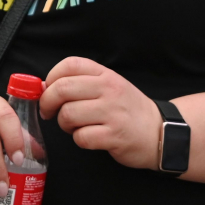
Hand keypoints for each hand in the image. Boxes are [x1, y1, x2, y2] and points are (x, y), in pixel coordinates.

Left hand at [40, 57, 160, 169]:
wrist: (161, 131)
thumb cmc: (127, 109)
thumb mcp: (109, 86)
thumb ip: (81, 83)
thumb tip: (44, 87)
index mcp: (106, 75)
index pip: (70, 64)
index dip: (51, 77)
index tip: (47, 90)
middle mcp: (109, 90)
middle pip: (62, 89)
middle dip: (47, 102)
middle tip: (48, 112)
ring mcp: (113, 113)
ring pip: (68, 114)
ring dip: (64, 124)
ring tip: (74, 126)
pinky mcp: (115, 136)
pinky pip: (81, 137)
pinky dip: (79, 140)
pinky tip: (88, 137)